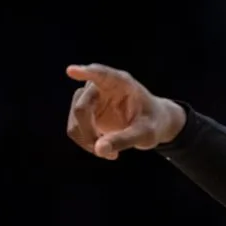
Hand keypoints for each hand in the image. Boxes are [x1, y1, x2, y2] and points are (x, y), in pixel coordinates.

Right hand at [65, 64, 185, 159]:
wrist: (152, 123)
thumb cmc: (153, 123)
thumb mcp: (145, 134)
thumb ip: (124, 139)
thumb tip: (99, 150)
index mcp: (122, 82)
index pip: (101, 74)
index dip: (86, 72)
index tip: (72, 71)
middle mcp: (102, 85)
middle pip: (81, 107)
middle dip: (89, 133)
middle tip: (108, 154)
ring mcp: (90, 96)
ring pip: (75, 120)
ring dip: (87, 140)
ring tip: (111, 154)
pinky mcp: (85, 110)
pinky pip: (75, 128)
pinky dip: (86, 142)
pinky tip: (104, 149)